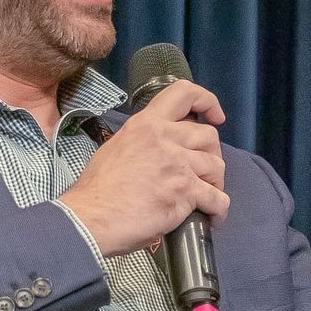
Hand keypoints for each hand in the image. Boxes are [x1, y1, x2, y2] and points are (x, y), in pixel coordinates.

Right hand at [58, 81, 227, 256]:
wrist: (91, 217)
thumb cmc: (97, 190)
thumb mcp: (117, 148)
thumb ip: (142, 142)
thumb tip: (156, 151)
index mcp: (146, 123)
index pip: (183, 93)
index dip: (207, 101)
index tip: (215, 116)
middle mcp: (165, 137)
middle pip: (209, 136)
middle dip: (212, 154)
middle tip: (204, 172)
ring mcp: (177, 164)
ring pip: (217, 166)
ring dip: (216, 183)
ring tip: (206, 198)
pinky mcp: (185, 191)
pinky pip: (218, 198)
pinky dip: (219, 209)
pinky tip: (212, 217)